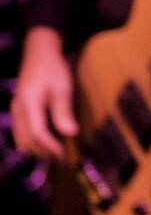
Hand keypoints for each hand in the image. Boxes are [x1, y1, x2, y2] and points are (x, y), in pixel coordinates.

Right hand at [10, 26, 75, 161]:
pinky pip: (21, 132)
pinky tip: (45, 143)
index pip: (37, 133)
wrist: (39, 54)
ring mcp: (16, 110)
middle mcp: (18, 110)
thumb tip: (70, 134)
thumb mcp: (63, 88)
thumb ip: (64, 112)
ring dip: (37, 149)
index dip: (49, 147)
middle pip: (26, 140)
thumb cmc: (52, 69)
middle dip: (43, 152)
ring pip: (21, 138)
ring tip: (55, 155)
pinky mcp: (18, 110)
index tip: (62, 155)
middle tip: (61, 160)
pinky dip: (32, 141)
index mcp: (29, 104)